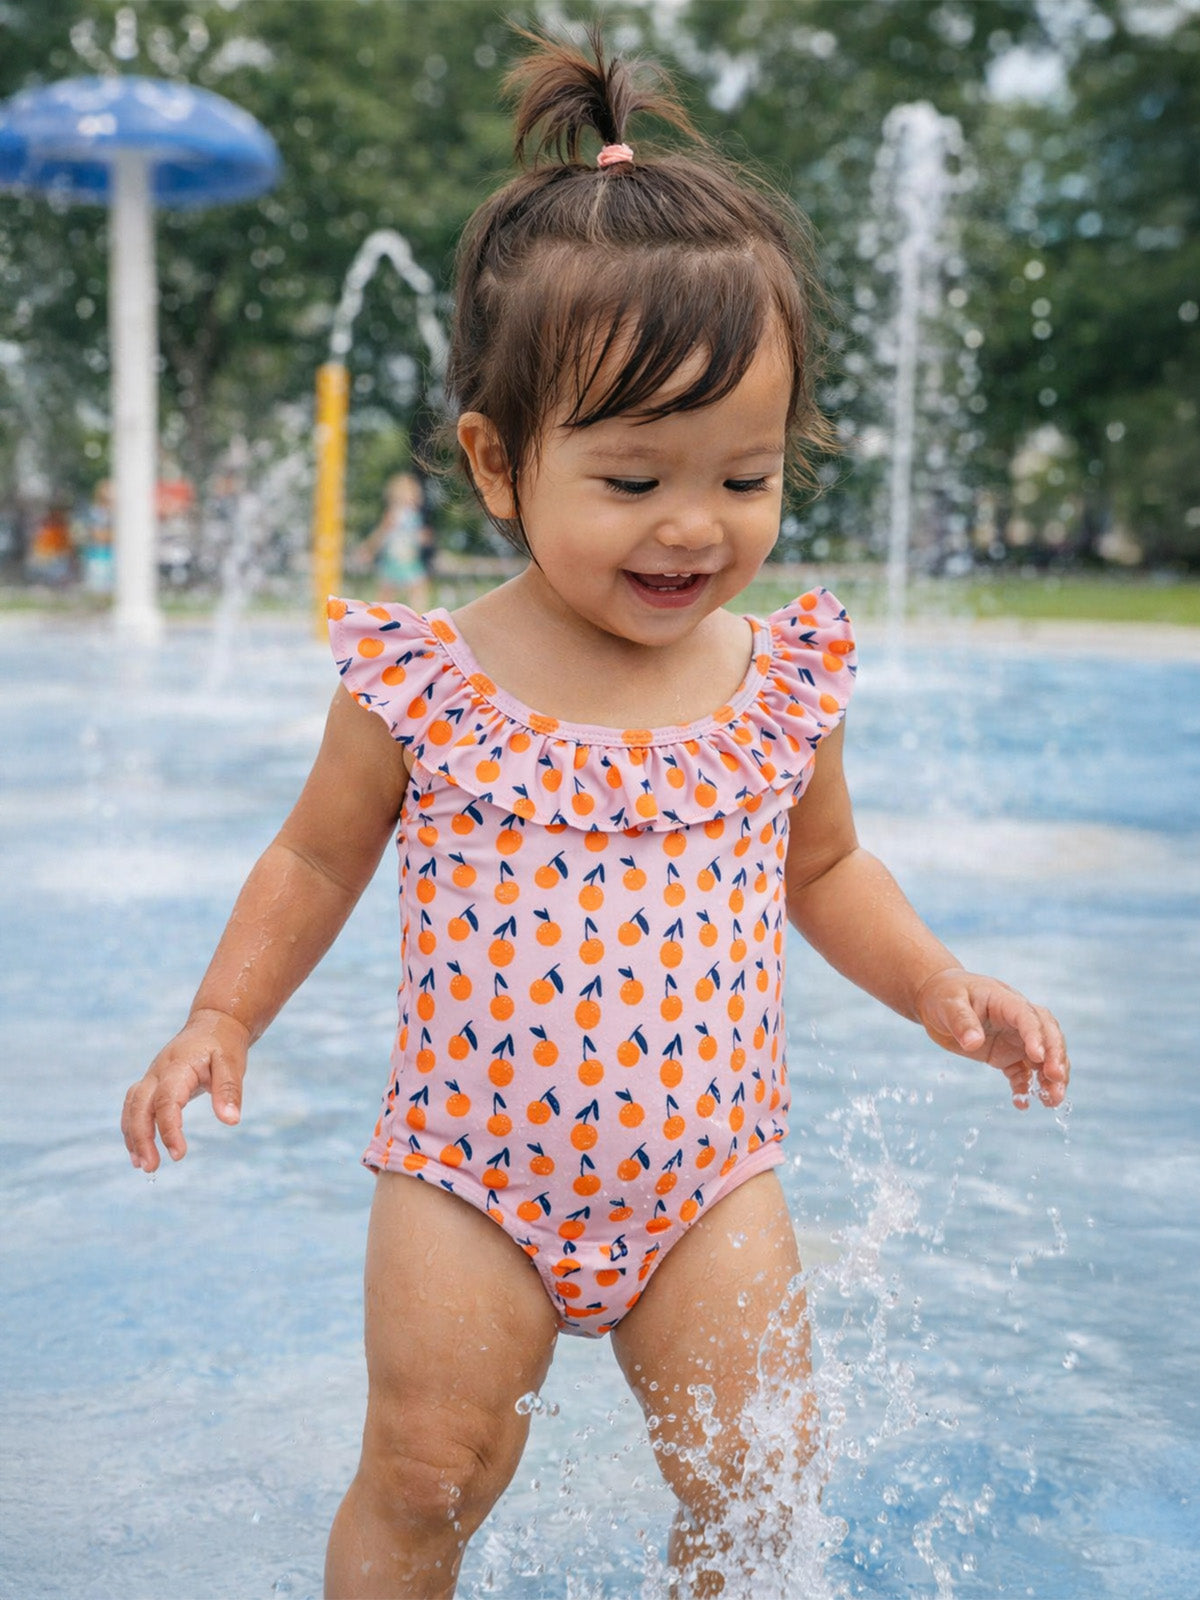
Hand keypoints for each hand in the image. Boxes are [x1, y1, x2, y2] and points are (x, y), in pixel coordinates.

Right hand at [121, 1009, 248, 1171]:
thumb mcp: (233, 1064)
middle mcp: (158, 1072)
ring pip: (131, 1107)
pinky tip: (140, 1152)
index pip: (167, 1101)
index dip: (169, 1129)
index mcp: (178, 1066)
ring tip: (144, 1165)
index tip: (179, 1155)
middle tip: (152, 1168)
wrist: (213, 1024)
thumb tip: (230, 1121)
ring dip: (133, 1137)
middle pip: (139, 1106)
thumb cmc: (223, 1045)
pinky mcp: (151, 1083)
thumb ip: (229, 1091)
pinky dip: (132, 1128)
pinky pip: (134, 1107)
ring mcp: (151, 1077)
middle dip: (142, 1138)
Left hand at [915, 969, 1069, 1108]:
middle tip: (1057, 1079)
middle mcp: (1016, 1020)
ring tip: (1053, 1100)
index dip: (1036, 1036)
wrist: (936, 999)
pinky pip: (1022, 1073)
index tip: (1037, 1057)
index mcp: (1005, 1000)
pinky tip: (1022, 1104)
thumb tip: (973, 1043)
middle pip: (1048, 1035)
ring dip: (1050, 1078)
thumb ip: (961, 1021)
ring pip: (1043, 1057)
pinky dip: (1026, 1088)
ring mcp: (1014, 1039)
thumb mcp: (948, 1004)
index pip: (1028, 1016)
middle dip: (1056, 1056)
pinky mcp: (1007, 1056)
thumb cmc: (944, 995)